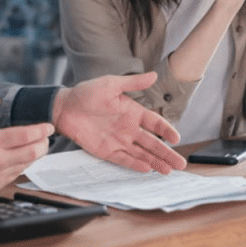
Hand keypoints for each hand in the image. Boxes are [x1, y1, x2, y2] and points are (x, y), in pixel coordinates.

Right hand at [0, 97, 54, 192]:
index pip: (25, 136)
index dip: (41, 130)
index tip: (48, 126)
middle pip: (33, 152)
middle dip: (44, 143)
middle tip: (46, 135)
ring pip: (28, 164)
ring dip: (37, 154)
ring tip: (38, 144)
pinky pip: (18, 173)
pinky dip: (25, 164)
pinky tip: (22, 157)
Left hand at [52, 72, 186, 173]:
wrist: (64, 107)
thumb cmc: (87, 92)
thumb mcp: (111, 84)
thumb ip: (133, 83)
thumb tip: (154, 75)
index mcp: (132, 112)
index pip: (155, 123)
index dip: (166, 131)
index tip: (177, 139)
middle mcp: (128, 128)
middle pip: (152, 143)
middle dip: (166, 153)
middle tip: (181, 164)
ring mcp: (118, 140)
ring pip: (141, 153)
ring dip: (155, 161)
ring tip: (168, 170)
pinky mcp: (106, 151)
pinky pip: (124, 159)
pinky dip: (135, 164)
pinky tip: (147, 169)